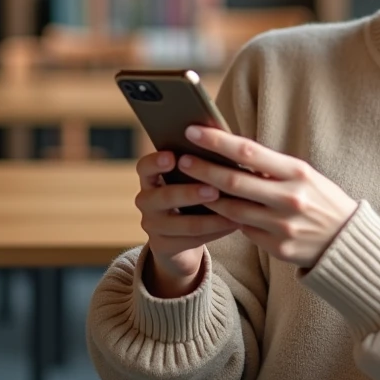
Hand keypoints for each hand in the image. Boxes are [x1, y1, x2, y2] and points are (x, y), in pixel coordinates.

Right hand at [134, 150, 240, 297]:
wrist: (181, 241)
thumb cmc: (192, 198)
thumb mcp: (191, 180)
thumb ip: (199, 161)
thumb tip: (220, 133)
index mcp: (151, 178)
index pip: (145, 167)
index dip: (156, 162)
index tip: (173, 157)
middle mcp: (146, 201)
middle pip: (164, 197)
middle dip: (190, 193)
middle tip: (213, 189)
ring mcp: (152, 225)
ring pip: (181, 223)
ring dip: (210, 218)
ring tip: (234, 212)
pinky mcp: (163, 246)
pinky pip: (191, 240)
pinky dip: (216, 232)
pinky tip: (234, 224)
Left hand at [176, 125, 358, 268]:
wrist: (347, 240)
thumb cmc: (321, 199)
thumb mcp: (305, 176)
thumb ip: (272, 168)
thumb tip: (230, 154)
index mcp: (298, 173)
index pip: (249, 151)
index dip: (217, 142)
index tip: (193, 132)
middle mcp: (290, 198)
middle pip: (234, 182)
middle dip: (202, 169)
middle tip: (180, 159)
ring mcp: (283, 226)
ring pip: (233, 210)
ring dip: (208, 197)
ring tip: (188, 184)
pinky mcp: (278, 248)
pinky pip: (245, 231)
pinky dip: (229, 220)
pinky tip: (214, 210)